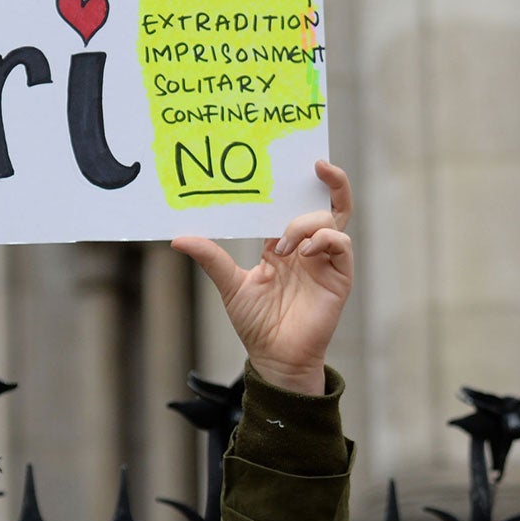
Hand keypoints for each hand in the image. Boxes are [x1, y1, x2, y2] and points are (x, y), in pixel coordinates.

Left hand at [172, 161, 352, 395]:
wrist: (274, 357)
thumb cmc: (256, 324)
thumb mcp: (230, 285)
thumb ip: (211, 258)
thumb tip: (178, 239)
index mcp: (285, 246)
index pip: (295, 206)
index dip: (295, 184)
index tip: (287, 163)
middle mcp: (308, 249)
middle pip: (327, 205)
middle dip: (331, 181)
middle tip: (317, 165)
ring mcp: (325, 262)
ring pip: (330, 220)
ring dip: (305, 224)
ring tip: (283, 247)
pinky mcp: (339, 277)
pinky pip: (341, 244)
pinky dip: (324, 240)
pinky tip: (303, 253)